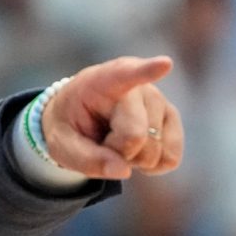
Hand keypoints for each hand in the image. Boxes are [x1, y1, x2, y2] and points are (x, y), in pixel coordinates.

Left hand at [39, 56, 183, 180]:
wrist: (82, 119)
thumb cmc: (71, 126)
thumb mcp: (62, 144)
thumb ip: (87, 159)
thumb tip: (123, 171)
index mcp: (103, 81)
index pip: (125, 75)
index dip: (147, 71)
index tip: (165, 64)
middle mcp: (139, 87)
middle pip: (135, 136)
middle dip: (117, 151)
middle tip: (102, 140)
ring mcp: (160, 101)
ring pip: (154, 152)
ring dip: (133, 159)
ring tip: (118, 140)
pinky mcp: (172, 119)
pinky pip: (170, 159)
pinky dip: (151, 166)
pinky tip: (137, 151)